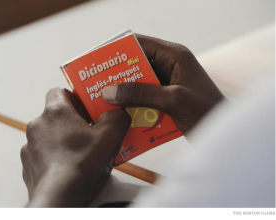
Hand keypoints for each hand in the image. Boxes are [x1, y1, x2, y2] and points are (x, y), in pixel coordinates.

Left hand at [21, 88, 130, 206]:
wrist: (60, 198)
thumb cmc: (81, 167)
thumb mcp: (110, 137)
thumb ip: (117, 118)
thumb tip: (117, 114)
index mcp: (56, 112)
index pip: (59, 91)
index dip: (75, 98)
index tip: (87, 109)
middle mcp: (38, 125)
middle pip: (57, 115)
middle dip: (73, 122)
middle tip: (89, 132)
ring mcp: (30, 146)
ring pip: (50, 135)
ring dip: (63, 140)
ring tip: (81, 152)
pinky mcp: (29, 164)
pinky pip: (43, 153)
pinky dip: (55, 156)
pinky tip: (69, 165)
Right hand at [102, 34, 224, 133]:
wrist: (224, 135)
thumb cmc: (207, 112)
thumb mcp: (173, 100)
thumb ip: (141, 94)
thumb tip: (110, 92)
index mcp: (175, 56)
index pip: (141, 44)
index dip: (119, 50)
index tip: (99, 59)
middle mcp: (170, 65)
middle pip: (137, 64)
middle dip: (118, 74)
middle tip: (97, 83)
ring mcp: (168, 83)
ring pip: (139, 82)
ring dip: (124, 91)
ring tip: (104, 99)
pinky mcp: (166, 98)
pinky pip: (144, 96)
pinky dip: (133, 102)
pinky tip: (121, 112)